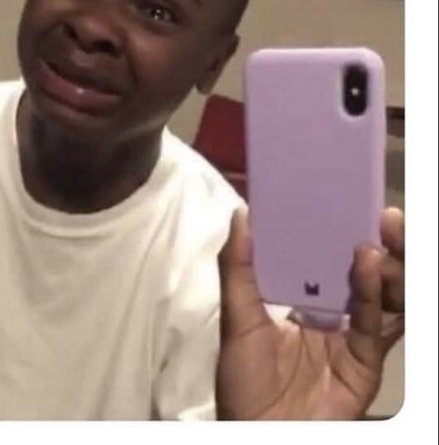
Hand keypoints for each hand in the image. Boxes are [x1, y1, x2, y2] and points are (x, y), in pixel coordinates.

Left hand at [216, 208, 403, 419]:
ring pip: (384, 295)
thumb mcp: (236, 317)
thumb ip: (238, 267)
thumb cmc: (244, 379)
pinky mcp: (367, 362)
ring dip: (387, 264)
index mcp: (302, 304)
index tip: (346, 201)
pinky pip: (379, 324)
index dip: (339, 233)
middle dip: (378, 242)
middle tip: (382, 212)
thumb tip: (241, 215)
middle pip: (365, 275)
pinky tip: (370, 265)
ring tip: (380, 234)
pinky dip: (378, 294)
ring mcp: (353, 338)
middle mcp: (333, 317)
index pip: (327, 261)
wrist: (260, 432)